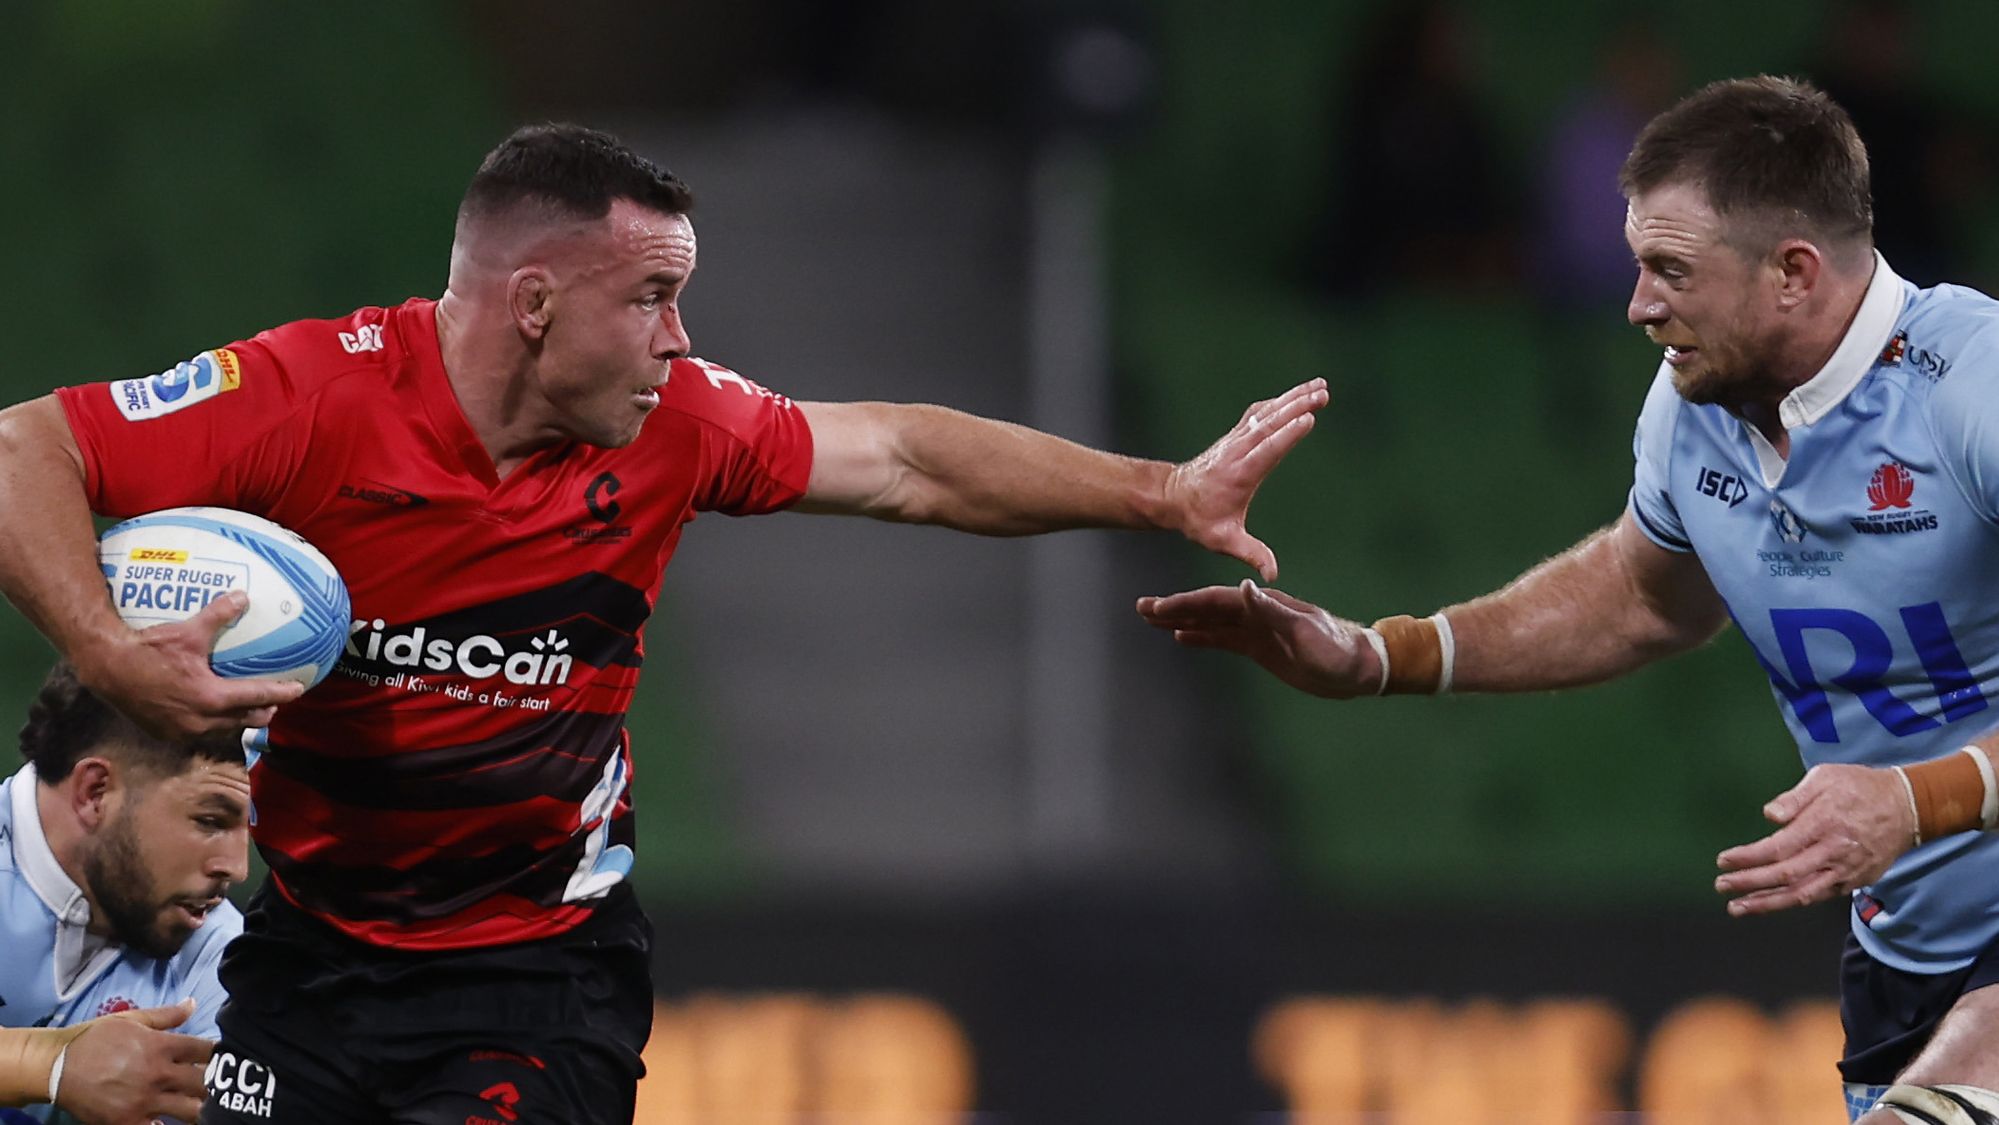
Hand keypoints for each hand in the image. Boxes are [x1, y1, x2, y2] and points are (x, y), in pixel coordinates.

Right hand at [55, 1000, 213, 1124]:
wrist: (55, 1067)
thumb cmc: (94, 1039)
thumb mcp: (131, 1020)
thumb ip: (166, 1015)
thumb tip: (193, 1003)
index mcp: (161, 1046)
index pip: (207, 1050)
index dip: (220, 1054)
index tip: (226, 1058)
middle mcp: (158, 1074)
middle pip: (206, 1083)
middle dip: (217, 1084)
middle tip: (222, 1085)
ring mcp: (144, 1101)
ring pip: (191, 1110)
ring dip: (201, 1107)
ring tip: (208, 1106)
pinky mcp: (128, 1122)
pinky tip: (173, 1120)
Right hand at [74, 591, 304, 740]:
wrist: (106, 668)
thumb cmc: (148, 649)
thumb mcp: (187, 631)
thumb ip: (218, 615)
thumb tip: (243, 596)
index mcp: (211, 697)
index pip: (258, 696)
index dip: (281, 693)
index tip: (299, 689)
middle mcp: (201, 721)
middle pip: (246, 720)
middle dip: (264, 711)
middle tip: (275, 701)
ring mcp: (182, 731)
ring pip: (223, 729)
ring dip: (238, 719)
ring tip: (248, 708)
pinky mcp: (166, 734)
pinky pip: (198, 732)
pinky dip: (212, 723)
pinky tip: (212, 714)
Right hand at [1136, 579, 1378, 697]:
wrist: (1359, 667)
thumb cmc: (1337, 649)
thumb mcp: (1305, 630)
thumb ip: (1273, 610)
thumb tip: (1242, 587)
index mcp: (1264, 606)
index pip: (1217, 601)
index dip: (1186, 603)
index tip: (1158, 607)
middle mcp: (1256, 613)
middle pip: (1208, 607)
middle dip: (1174, 607)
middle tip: (1141, 609)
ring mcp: (1257, 630)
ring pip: (1211, 622)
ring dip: (1182, 619)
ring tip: (1152, 620)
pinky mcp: (1261, 647)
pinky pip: (1224, 639)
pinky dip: (1202, 637)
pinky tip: (1181, 637)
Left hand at [1161, 379, 1326, 581]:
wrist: (1173, 498)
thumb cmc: (1199, 521)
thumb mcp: (1223, 541)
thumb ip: (1250, 554)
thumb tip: (1272, 574)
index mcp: (1240, 473)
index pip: (1267, 449)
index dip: (1287, 434)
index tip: (1309, 419)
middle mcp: (1239, 451)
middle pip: (1271, 423)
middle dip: (1297, 406)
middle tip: (1323, 393)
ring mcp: (1237, 439)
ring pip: (1267, 413)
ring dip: (1293, 397)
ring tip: (1320, 385)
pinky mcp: (1237, 435)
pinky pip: (1259, 413)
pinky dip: (1279, 401)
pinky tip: (1296, 394)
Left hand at [1714, 763, 1915, 915]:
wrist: (1908, 807)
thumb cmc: (1860, 787)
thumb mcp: (1826, 777)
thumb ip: (1795, 797)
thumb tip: (1769, 815)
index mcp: (1823, 823)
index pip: (1778, 848)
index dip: (1748, 858)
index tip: (1724, 862)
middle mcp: (1834, 852)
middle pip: (1786, 875)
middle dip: (1750, 884)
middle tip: (1721, 886)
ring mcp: (1847, 870)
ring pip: (1803, 894)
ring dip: (1768, 903)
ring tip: (1738, 907)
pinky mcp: (1856, 881)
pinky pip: (1819, 896)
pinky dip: (1793, 901)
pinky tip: (1770, 902)